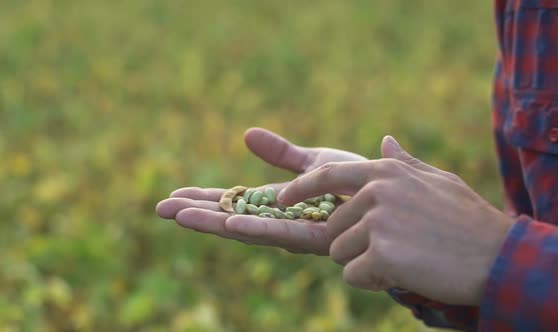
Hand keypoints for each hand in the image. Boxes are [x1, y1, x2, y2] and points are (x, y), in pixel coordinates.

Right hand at [155, 127, 366, 254]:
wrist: (398, 197)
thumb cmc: (360, 182)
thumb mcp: (314, 163)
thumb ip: (281, 154)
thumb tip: (245, 134)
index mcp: (279, 204)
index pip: (234, 202)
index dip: (205, 200)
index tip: (173, 196)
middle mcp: (283, 222)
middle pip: (232, 217)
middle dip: (198, 213)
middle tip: (160, 208)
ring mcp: (296, 232)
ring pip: (247, 229)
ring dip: (212, 222)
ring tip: (177, 215)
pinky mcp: (316, 239)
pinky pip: (280, 233)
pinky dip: (252, 228)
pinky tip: (227, 225)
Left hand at [276, 136, 513, 304]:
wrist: (498, 256)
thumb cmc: (466, 219)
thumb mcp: (435, 180)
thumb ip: (403, 163)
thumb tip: (384, 142)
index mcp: (385, 171)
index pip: (326, 176)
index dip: (300, 188)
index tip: (280, 198)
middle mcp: (376, 191)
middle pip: (332, 226)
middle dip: (352, 243)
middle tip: (393, 247)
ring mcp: (378, 221)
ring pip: (340, 253)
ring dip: (364, 262)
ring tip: (404, 257)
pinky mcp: (382, 253)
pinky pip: (352, 275)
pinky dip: (372, 280)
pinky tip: (405, 271)